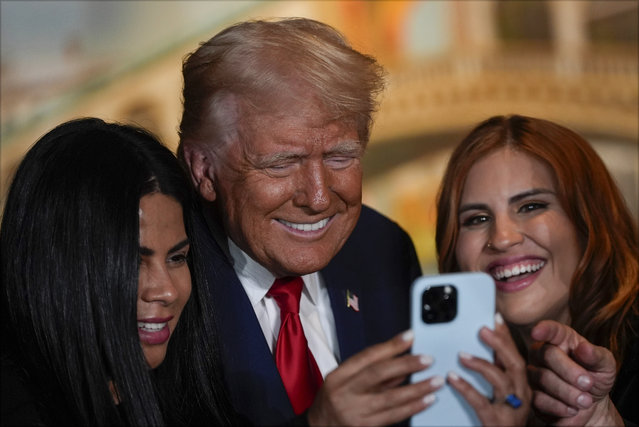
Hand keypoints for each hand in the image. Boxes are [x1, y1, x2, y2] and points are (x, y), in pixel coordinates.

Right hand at [307, 330, 442, 425]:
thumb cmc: (334, 400)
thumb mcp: (344, 380)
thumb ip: (371, 370)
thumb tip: (402, 359)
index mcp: (339, 375)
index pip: (367, 356)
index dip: (390, 346)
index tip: (410, 336)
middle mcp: (345, 392)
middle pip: (378, 374)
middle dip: (406, 365)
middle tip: (427, 359)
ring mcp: (355, 412)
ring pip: (390, 398)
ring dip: (417, 389)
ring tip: (435, 381)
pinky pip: (393, 416)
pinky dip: (412, 407)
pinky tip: (426, 400)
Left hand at [446, 313, 531, 425]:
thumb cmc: (500, 421)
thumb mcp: (502, 397)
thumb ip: (495, 376)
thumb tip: (478, 350)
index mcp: (521, 388)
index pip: (516, 357)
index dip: (506, 336)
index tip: (496, 318)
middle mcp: (521, 396)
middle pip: (515, 364)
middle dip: (499, 343)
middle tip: (482, 329)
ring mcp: (511, 410)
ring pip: (500, 380)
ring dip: (480, 364)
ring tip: (462, 354)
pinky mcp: (497, 422)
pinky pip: (481, 402)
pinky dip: (466, 388)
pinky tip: (452, 378)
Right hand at [527, 320, 622, 425]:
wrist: (591, 406)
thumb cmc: (596, 379)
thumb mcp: (605, 366)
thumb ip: (597, 356)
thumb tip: (584, 348)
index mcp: (561, 340)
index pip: (552, 330)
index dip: (544, 329)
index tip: (537, 332)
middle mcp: (542, 353)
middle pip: (547, 354)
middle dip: (570, 371)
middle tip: (588, 384)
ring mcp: (534, 373)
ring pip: (543, 378)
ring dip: (568, 392)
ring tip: (586, 401)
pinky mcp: (531, 394)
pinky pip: (538, 398)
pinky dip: (558, 406)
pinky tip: (572, 409)